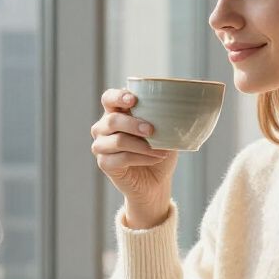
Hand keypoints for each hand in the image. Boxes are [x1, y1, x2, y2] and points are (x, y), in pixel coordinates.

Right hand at [91, 88, 177, 217]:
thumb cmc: (158, 151)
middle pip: (113, 120)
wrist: (156, 181)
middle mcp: (103, 128)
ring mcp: (101, 146)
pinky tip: (156, 158)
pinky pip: (122, 158)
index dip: (118, 97)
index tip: (133, 100)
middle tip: (152, 130)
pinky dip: (142, 158)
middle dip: (134, 124)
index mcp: (115, 112)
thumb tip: (177, 108)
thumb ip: (163, 118)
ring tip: (161, 150)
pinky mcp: (104, 164)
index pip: (109, 98)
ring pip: (118, 141)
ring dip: (142, 145)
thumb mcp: (163, 132)